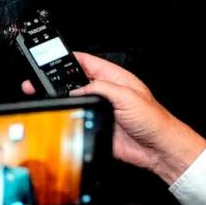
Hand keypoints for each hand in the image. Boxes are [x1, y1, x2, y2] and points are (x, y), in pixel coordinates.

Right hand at [68, 52, 205, 183]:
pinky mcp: (98, 125)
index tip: (55, 56)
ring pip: (77, 101)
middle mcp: (107, 92)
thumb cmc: (153, 120)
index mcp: (115, 78)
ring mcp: (101, 109)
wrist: (157, 148)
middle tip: (48, 80)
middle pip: (78, 81)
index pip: (89, 62)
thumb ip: (101, 88)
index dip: (73, 58)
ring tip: (55, 97)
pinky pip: (80, 118)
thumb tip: (79, 89)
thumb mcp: (127, 96)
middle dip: (64, 79)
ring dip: (68, 100)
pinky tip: (67, 115)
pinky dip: (72, 117)